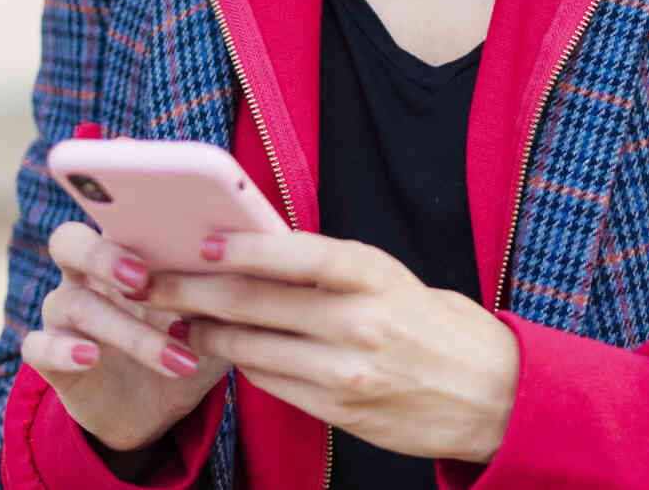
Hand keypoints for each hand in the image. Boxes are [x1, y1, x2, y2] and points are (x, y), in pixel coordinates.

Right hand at [22, 221, 235, 454]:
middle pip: (69, 241)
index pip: (106, 206)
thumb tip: (268, 247)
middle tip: (144, 277)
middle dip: (104, 254)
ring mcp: (65, 314)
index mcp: (126, 246)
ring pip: (73, 303)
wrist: (164, 405)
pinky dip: (61, 349)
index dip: (119, 199)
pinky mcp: (52, 359)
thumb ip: (229, 278)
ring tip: (177, 355)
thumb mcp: (218, 309)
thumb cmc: (193, 337)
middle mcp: (86, 273)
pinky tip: (90, 356)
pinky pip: (38, 347)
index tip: (159, 206)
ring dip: (128, 330)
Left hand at [148, 229, 520, 464]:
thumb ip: (338, 272)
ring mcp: (347, 370)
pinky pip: (273, 383)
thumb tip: (263, 251)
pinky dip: (243, 364)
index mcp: (376, 275)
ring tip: (178, 321)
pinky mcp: (340, 409)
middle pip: (258, 302)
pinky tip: (225, 351)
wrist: (494, 395)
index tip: (199, 241)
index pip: (297, 255)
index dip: (243, 247)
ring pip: (254, 347)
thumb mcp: (398, 281)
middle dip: (196, 292)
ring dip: (207, 333)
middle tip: (154, 281)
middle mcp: (360, 320)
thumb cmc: (441, 327)